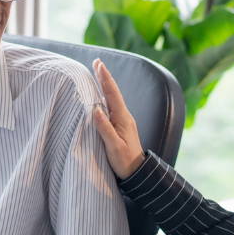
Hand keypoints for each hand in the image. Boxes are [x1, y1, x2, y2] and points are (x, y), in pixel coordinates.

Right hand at [89, 60, 145, 178]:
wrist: (137, 172)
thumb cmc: (124, 161)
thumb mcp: (114, 146)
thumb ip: (105, 128)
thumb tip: (96, 109)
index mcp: (122, 118)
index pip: (112, 94)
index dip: (105, 79)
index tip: (99, 65)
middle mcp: (123, 116)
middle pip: (112, 92)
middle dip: (104, 77)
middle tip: (97, 62)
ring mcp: (122, 120)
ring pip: (111, 98)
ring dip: (104, 84)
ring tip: (97, 72)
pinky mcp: (119, 126)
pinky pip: (110, 106)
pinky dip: (104, 96)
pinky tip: (100, 95)